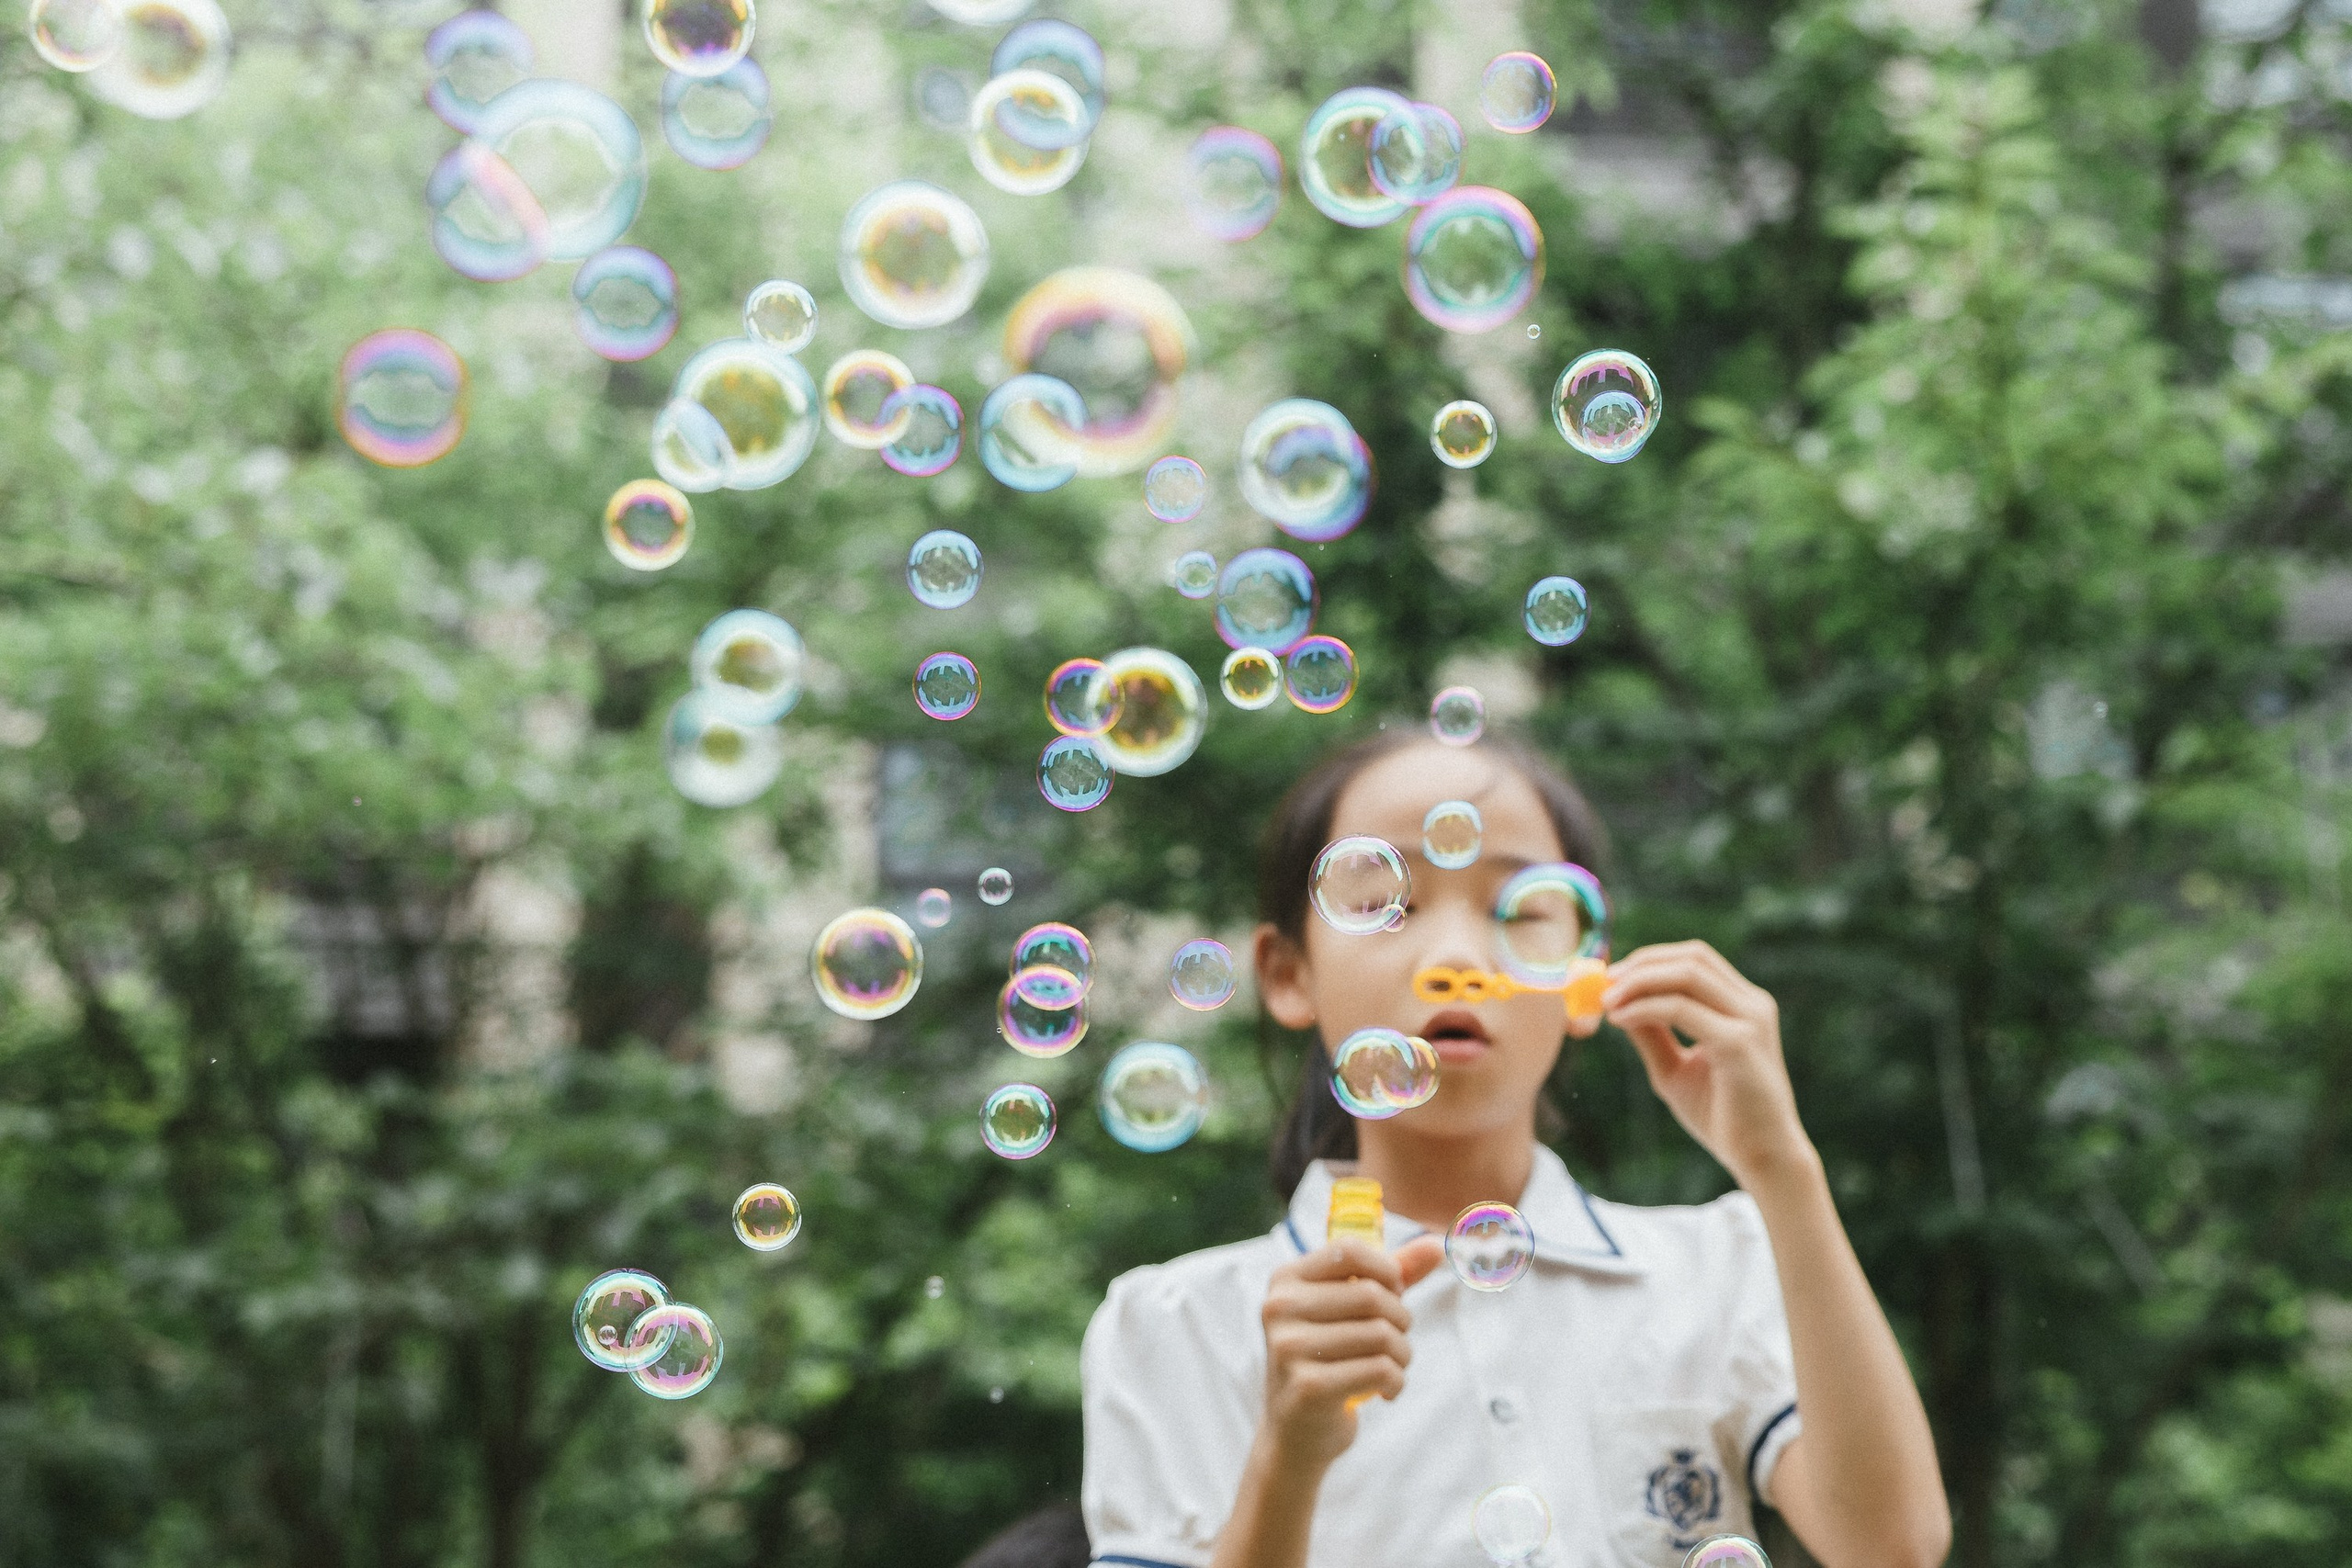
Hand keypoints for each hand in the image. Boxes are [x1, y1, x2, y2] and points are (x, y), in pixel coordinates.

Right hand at [1257, 1235, 1444, 1470]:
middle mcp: (1280, 1309)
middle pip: (1371, 1295)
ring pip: (1381, 1334)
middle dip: (1401, 1320)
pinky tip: (1386, 1390)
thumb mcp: (1352, 1310)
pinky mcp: (1308, 1386)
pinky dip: (1396, 1381)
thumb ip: (1391, 1274)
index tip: (1394, 1294)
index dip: (1387, 1270)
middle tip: (1398, 1341)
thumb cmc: (1330, 1358)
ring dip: (1402, 1354)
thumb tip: (1436, 1245)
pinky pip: (1379, 1370)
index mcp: (1286, 1280)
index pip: (1350, 1250)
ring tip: (1394, 1366)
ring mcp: (1289, 1348)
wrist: (1296, 1432)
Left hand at [1602, 941, 1816, 1191]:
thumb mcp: (1675, 1068)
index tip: (1611, 976)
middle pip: (1692, 958)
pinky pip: (1682, 1010)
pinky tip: (1620, 1020)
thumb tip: (1617, 1002)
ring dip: (1639, 981)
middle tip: (1603, 982)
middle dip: (1642, 964)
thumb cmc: (1723, 1116)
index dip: (1650, 960)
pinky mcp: (1739, 1043)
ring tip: (1607, 1001)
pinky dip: (1645, 1008)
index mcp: (1743, 1006)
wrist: (1763, 1159)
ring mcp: (1750, 1020)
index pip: (1696, 960)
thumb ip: (1651, 1034)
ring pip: (1687, 974)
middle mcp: (1752, 1005)